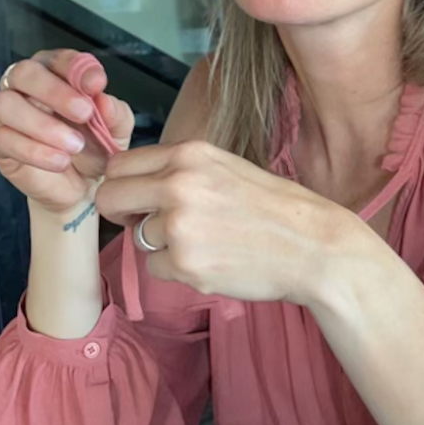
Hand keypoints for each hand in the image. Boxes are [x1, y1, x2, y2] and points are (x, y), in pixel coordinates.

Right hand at [0, 50, 134, 215]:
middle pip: (24, 72)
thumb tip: (103, 99)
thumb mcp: (116, 129)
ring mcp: (6, 115)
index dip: (75, 67)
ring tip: (74, 145)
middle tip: (84, 113)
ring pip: (5, 104)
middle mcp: (25, 88)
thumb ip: (115, 112)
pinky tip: (60, 161)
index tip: (96, 84)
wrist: (82, 187)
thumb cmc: (95, 149)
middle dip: (54, 91)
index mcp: (55, 74)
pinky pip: (3, 139)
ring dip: (41, 124)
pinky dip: (35, 151)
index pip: (57, 58)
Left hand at [94, 140, 350, 305]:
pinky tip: (212, 262)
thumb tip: (135, 185)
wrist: (313, 245)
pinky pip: (156, 268)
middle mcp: (178, 184)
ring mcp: (179, 225)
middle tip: (148, 225)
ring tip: (205, 243)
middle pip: (110, 198)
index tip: (135, 199)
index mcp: (189, 154)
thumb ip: (180, 171)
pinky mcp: (185, 263)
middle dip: (122, 215)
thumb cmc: (274, 208)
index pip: (120, 165)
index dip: (123, 185)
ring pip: (137, 238)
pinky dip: (178, 270)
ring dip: (161, 245)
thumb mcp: (226, 168)